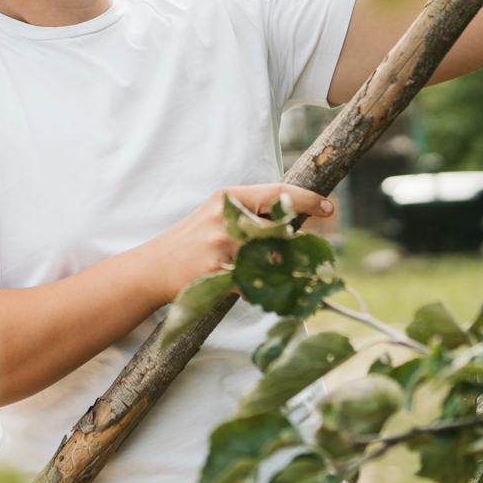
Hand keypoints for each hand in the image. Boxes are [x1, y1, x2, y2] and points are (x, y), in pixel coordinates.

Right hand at [139, 184, 333, 303]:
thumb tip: (293, 218)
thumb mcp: (218, 214)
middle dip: (296, 242)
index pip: (278, 193)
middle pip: (281, 228)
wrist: (153, 267)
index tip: (329, 208)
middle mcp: (228, 218)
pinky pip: (254, 283)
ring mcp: (222, 245)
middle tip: (305, 252)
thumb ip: (251, 213)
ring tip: (278, 273)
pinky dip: (258, 289)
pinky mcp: (217, 272)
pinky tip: (250, 289)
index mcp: (229, 198)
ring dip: (281, 268)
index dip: (308, 201)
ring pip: (272, 257)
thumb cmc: (192, 240)